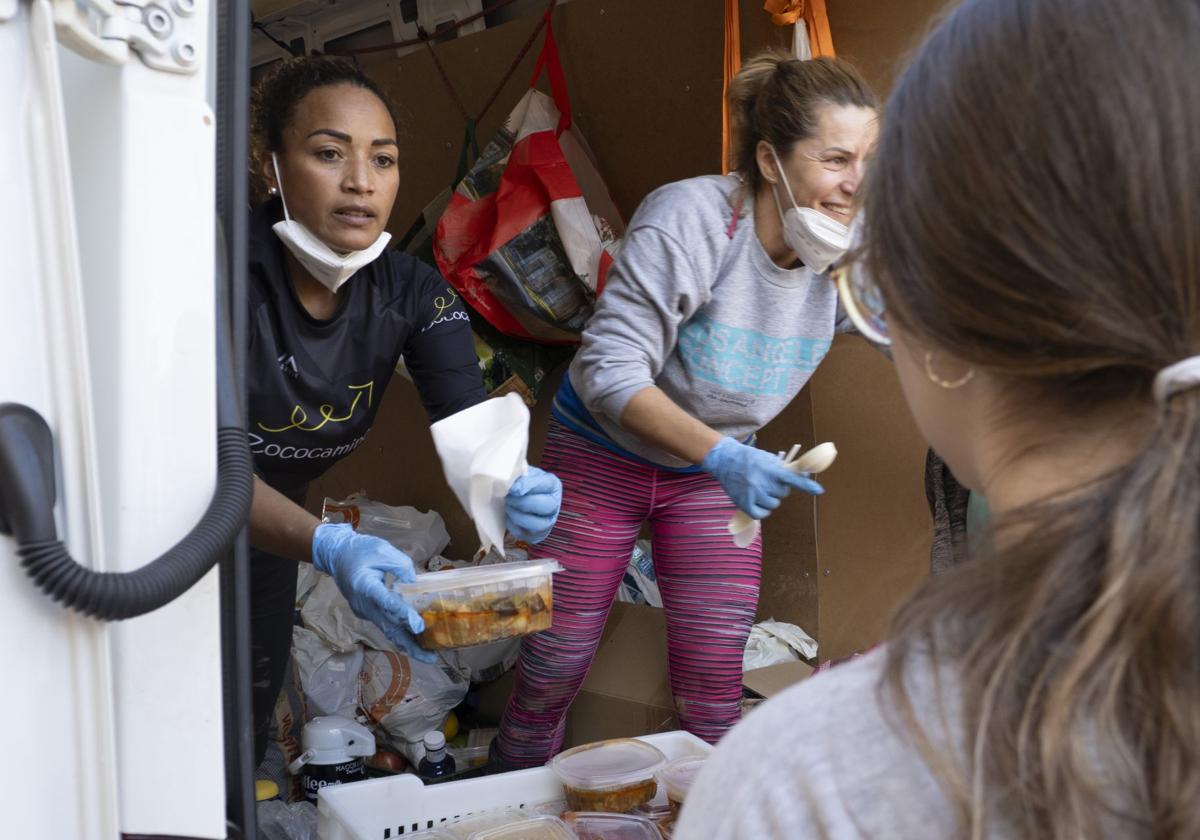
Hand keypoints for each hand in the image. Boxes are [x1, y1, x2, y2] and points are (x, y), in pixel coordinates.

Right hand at [311, 523, 435, 662]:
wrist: (336, 555)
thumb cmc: (360, 550)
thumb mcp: (384, 550)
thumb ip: (403, 567)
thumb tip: (416, 586)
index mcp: (365, 586)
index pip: (386, 602)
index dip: (403, 615)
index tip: (418, 626)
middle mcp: (363, 604)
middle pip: (388, 627)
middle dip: (410, 644)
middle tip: (431, 658)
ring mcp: (364, 611)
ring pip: (387, 631)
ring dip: (407, 645)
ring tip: (428, 656)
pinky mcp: (368, 613)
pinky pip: (385, 625)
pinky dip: (401, 634)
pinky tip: (417, 641)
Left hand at [505, 466, 561, 543]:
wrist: (524, 499)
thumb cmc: (524, 486)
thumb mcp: (525, 475)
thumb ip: (519, 476)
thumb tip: (507, 482)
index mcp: (552, 485)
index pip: (545, 484)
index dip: (527, 486)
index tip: (513, 488)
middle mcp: (554, 504)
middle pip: (544, 506)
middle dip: (522, 502)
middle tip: (508, 498)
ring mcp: (547, 522)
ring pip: (535, 523)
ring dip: (516, 515)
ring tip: (508, 506)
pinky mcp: (536, 535)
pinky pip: (523, 533)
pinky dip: (512, 525)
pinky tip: (510, 516)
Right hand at [700, 437, 823, 518]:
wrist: (725, 460)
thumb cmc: (749, 458)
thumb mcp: (767, 458)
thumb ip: (783, 468)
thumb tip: (802, 475)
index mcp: (769, 469)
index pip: (792, 478)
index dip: (806, 485)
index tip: (819, 491)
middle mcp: (762, 482)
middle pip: (783, 494)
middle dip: (778, 489)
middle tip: (768, 482)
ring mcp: (753, 494)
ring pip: (773, 504)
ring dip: (770, 499)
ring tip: (759, 489)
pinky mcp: (744, 504)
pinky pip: (762, 514)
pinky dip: (762, 510)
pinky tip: (757, 501)